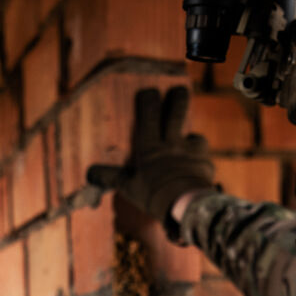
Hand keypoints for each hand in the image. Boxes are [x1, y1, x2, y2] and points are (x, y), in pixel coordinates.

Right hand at [86, 87, 214, 230]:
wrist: (184, 205)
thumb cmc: (152, 195)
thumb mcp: (128, 187)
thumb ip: (111, 177)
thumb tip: (90, 172)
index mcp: (149, 147)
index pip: (149, 115)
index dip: (149, 99)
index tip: (149, 91)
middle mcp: (171, 144)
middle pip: (176, 113)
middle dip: (178, 98)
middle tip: (179, 90)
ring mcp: (190, 151)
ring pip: (195, 135)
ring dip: (193, 135)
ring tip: (191, 139)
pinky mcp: (206, 163)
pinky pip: (205, 157)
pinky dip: (201, 160)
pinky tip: (198, 168)